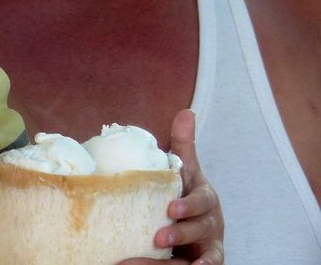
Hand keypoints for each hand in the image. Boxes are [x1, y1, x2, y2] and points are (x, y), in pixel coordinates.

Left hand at [118, 110, 223, 264]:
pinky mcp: (204, 262)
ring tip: (151, 256)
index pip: (202, 201)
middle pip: (200, 229)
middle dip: (180, 233)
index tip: (171, 209)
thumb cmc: (188, 192)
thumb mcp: (187, 170)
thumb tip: (187, 111)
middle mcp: (211, 224)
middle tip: (158, 237)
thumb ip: (184, 144)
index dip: (189, 205)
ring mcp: (208, 246)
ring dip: (176, 260)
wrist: (199, 225)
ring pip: (200, 255)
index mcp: (205, 198)